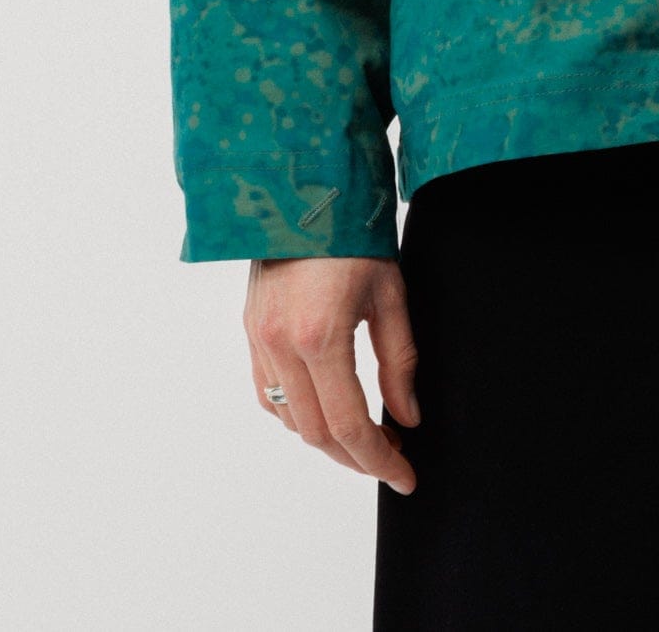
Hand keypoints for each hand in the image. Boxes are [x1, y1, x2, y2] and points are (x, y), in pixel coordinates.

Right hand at [243, 254, 420, 493]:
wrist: (303, 183)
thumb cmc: (353, 231)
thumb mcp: (391, 292)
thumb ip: (400, 361)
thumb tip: (407, 417)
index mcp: (320, 336)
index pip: (350, 425)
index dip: (379, 459)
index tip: (406, 475)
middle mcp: (280, 344)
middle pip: (316, 433)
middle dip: (356, 457)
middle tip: (391, 460)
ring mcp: (259, 338)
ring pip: (288, 419)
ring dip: (326, 439)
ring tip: (365, 435)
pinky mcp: (250, 329)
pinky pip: (266, 392)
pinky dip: (296, 414)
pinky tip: (324, 409)